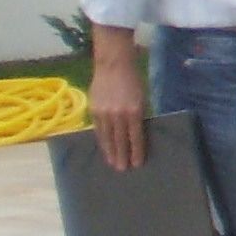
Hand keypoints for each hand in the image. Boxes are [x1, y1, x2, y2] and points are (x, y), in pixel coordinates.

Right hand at [89, 49, 149, 172]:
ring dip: (110, 152)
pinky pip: (98, 130)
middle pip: (120, 140)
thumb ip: (138, 116)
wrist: (113, 66)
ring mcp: (104, 113)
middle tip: (122, 169)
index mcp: (134, 111)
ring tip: (112, 163)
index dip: (136, 151)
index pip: (135, 137)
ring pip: (107, 137)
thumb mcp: (142, 99)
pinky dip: (102, 140)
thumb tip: (137, 134)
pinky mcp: (93, 110)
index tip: (137, 163)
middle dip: (122, 156)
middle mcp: (118, 114)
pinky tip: (104, 148)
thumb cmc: (133, 81)